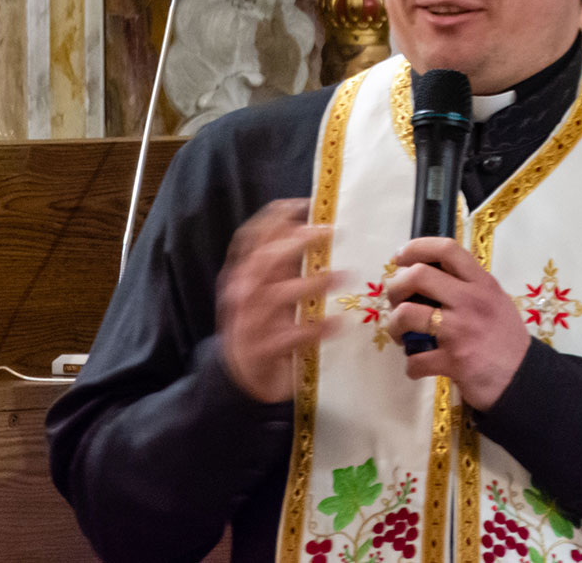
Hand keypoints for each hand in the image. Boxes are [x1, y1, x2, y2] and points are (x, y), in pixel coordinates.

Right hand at [216, 199, 339, 402]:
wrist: (237, 378)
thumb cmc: (259, 325)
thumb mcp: (264, 291)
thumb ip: (282, 264)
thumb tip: (315, 228)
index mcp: (242, 276)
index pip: (250, 238)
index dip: (275, 218)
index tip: (305, 204)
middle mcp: (242, 295)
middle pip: (264, 260)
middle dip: (296, 241)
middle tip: (329, 231)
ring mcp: (249, 324)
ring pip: (276, 297)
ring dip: (312, 282)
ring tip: (344, 275)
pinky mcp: (261, 352)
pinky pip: (288, 338)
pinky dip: (315, 329)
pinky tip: (338, 323)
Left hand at [382, 237, 532, 410]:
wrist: (523, 377)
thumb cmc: (504, 337)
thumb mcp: (494, 299)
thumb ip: (467, 285)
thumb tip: (426, 273)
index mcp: (481, 283)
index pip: (447, 249)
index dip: (416, 248)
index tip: (400, 258)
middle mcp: (470, 301)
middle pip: (417, 275)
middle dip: (395, 287)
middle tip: (396, 301)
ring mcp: (460, 331)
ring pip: (406, 314)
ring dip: (394, 326)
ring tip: (402, 335)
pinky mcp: (453, 361)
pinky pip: (414, 359)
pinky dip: (411, 366)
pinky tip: (419, 366)